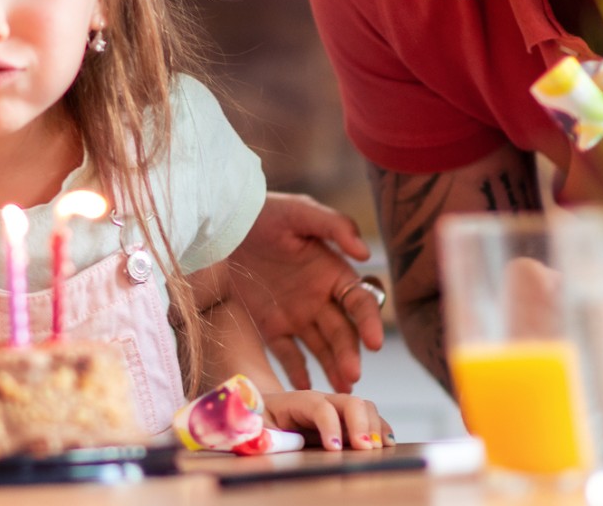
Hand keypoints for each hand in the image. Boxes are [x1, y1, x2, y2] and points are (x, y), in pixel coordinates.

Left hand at [228, 193, 383, 391]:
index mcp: (334, 273)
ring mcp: (297, 314)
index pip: (360, 303)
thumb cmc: (269, 212)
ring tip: (339, 390)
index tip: (375, 343)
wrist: (228, 222)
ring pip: (320, 347)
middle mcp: (320, 298)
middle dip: (349, 354)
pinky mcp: (271, 324)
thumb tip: (365, 253)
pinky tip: (305, 388)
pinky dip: (297, 371)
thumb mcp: (301, 212)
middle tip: (352, 377)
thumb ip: (335, 226)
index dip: (370, 322)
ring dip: (332, 368)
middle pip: (342, 332)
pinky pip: (287, 352)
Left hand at [262, 390, 392, 450]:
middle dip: (360, 423)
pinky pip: (371, 419)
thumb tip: (269, 444)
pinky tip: (387, 444)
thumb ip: (260, 435)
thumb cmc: (259, 423)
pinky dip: (382, 429)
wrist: (265, 413)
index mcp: (296, 401)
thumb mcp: (253, 428)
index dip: (329, 425)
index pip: (318, 406)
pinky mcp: (346, 420)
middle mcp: (321, 400)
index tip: (334, 449)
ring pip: (364, 408)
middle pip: (348, 402)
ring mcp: (337, 408)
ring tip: (378, 448)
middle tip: (365, 449)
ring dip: (374, 426)